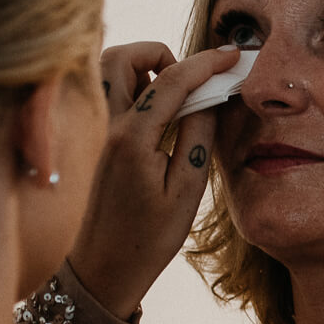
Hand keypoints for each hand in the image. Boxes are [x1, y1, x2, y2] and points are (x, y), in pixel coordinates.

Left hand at [67, 43, 239, 317]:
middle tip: (190, 81)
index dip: (207, 63)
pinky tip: (156, 116)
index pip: (172, 79)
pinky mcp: (92, 139)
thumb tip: (209, 98)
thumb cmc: (148, 239)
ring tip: (173, 98)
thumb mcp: (187, 191)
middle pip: (123, 56)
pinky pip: (108, 93)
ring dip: (143, 68)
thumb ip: (198, 135)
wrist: (102, 269)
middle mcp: (106, 126)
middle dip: (161, 54)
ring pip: (109, 70)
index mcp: (132, 138)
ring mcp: (94, 131)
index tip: (232, 57)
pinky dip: (133, 87)